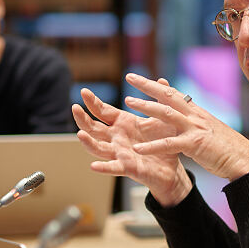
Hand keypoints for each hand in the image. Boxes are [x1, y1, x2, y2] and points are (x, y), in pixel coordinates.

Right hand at [72, 82, 192, 206]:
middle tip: (75, 108)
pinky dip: (104, 168)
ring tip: (80, 134)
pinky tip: (94, 166)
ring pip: (99, 148)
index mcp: (123, 123)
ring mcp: (120, 153)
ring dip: (88, 142)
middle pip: (94, 128)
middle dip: (83, 118)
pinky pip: (114, 168)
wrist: (173, 166)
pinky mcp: (128, 168)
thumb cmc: (165, 141)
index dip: (93, 102)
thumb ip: (160, 100)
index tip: (84, 91)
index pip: (103, 111)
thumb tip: (162, 79)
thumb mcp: (163, 118)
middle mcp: (117, 138)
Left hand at [121, 73, 248, 182]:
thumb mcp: (209, 129)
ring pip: (166, 113)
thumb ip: (196, 121)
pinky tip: (137, 148)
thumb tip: (187, 115)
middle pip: (168, 96)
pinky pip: (169, 144)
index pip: (175, 95)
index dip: (158, 86)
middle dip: (148, 86)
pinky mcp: (195, 144)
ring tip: (128, 102)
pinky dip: (152, 146)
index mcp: (198, 113)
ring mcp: (195, 128)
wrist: (245, 160)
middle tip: (130, 77)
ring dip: (146, 107)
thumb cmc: (227, 148)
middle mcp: (196, 116)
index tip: (142, 79)